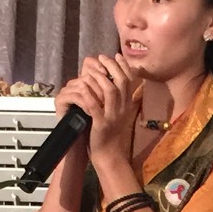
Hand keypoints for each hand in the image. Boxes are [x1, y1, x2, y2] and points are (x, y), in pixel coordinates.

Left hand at [71, 54, 139, 168]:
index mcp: (127, 105)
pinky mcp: (101, 124)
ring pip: (110, 90)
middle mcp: (123, 108)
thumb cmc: (109, 135)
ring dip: (100, 78)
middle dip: (111, 66)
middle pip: (121, 81)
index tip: (115, 55)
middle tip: (101, 58)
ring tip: (91, 70)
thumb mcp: (116, 114)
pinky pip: (94, 105)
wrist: (109, 156)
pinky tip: (82, 87)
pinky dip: (88, 94)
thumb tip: (110, 82)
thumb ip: (115, 99)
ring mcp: (113, 116)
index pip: (129, 80)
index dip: (123, 66)